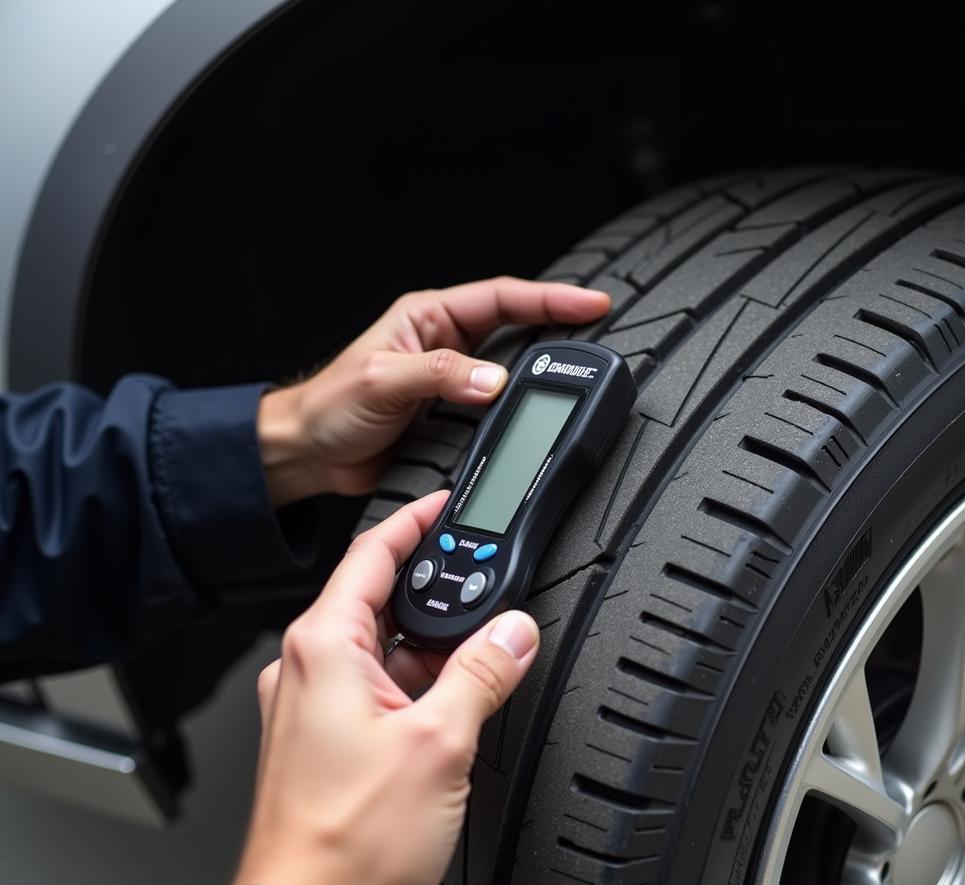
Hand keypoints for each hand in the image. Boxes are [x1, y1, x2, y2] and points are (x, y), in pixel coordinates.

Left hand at [232, 491, 539, 884]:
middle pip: (374, 601)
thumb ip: (482, 673)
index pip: (371, 554)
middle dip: (431, 595)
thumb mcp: (441, 743)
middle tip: (482, 591)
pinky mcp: (317, 743)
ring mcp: (307, 707)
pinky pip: (369, 689)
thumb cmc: (348, 845)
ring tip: (476, 660)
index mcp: (323, 648)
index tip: (443, 505)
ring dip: (425, 649)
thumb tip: (513, 633)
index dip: (412, 522)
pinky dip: (409, 686)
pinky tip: (446, 710)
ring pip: (376, 650)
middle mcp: (305, 670)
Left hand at [257, 277, 609, 502]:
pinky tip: (539, 415)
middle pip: (516, 327)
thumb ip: (438, 376)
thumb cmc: (331, 407)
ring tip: (581, 371)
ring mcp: (451, 381)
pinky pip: (496, 409)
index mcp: (429, 318)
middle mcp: (444, 344)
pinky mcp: (451, 416)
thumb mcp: (383, 380)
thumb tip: (493, 382)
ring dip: (543, 370)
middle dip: (559, 326)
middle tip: (601, 332)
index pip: (501, 298)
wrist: (311, 453)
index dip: (550, 298)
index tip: (591, 302)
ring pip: (511, 369)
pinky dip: (520, 410)